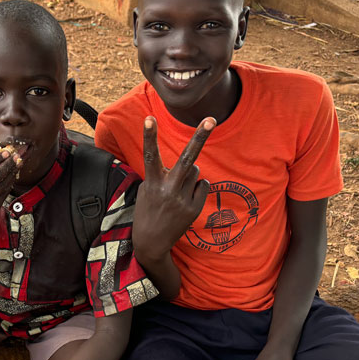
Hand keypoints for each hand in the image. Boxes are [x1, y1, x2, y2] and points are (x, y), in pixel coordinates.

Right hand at [132, 116, 214, 260]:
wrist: (151, 242)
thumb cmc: (147, 211)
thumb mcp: (147, 191)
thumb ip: (164, 175)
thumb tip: (188, 166)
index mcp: (152, 183)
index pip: (151, 155)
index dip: (149, 136)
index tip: (149, 117)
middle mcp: (168, 189)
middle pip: (187, 158)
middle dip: (199, 137)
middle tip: (211, 119)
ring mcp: (183, 199)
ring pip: (196, 171)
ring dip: (190, 175)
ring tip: (177, 191)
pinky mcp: (194, 209)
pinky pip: (202, 185)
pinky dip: (196, 188)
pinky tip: (186, 200)